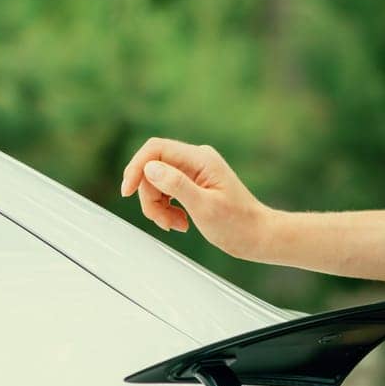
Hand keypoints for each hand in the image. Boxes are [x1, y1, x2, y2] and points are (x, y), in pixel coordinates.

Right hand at [119, 137, 271, 260]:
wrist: (257, 235)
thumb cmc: (237, 224)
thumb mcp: (204, 207)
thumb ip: (176, 185)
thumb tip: (150, 167)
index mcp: (201, 159)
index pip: (156, 149)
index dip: (136, 168)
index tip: (126, 192)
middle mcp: (197, 159)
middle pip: (153, 169)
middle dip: (150, 197)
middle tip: (163, 222)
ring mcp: (195, 171)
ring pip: (157, 183)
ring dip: (158, 207)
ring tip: (176, 225)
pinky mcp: (193, 183)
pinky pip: (166, 191)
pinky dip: (166, 209)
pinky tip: (180, 223)